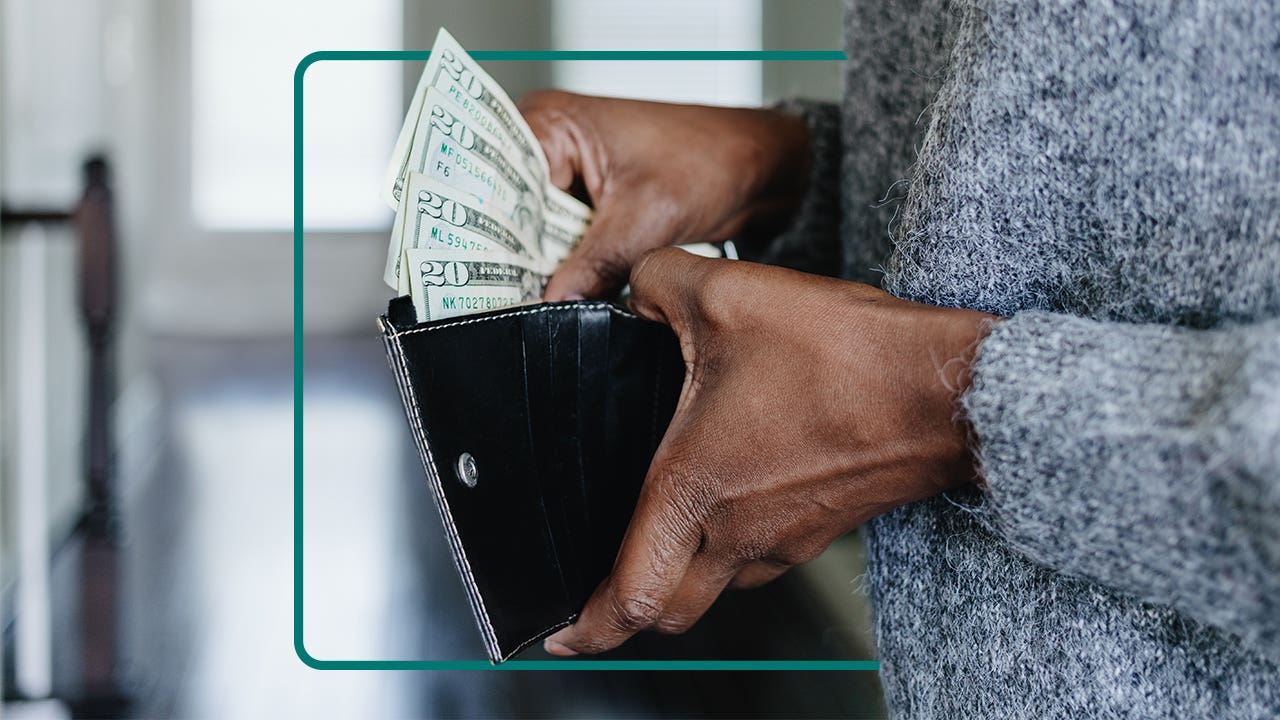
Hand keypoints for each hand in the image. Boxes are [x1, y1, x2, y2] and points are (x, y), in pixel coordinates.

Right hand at [518, 90, 810, 300]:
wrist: (758, 170)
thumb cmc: (711, 160)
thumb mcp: (645, 219)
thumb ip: (594, 266)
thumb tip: (552, 307)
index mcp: (550, 124)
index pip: (494, 183)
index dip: (489, 233)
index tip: (487, 278)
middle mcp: (547, 144)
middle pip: (505, 211)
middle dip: (513, 256)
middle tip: (512, 300)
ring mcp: (565, 176)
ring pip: (530, 233)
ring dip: (540, 266)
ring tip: (539, 299)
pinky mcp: (585, 205)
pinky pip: (558, 242)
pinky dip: (565, 268)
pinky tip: (564, 294)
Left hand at [543, 249, 997, 655]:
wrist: (947, 392)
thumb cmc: (845, 359)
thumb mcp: (729, 295)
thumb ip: (658, 283)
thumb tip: (637, 287)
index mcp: (697, 490)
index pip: (629, 595)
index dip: (585, 627)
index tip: (557, 634)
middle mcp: (739, 531)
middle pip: (668, 610)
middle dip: (626, 613)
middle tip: (601, 597)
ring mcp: (787, 537)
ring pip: (716, 585)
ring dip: (682, 573)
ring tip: (663, 534)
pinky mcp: (823, 525)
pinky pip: (760, 555)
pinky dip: (730, 545)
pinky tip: (732, 493)